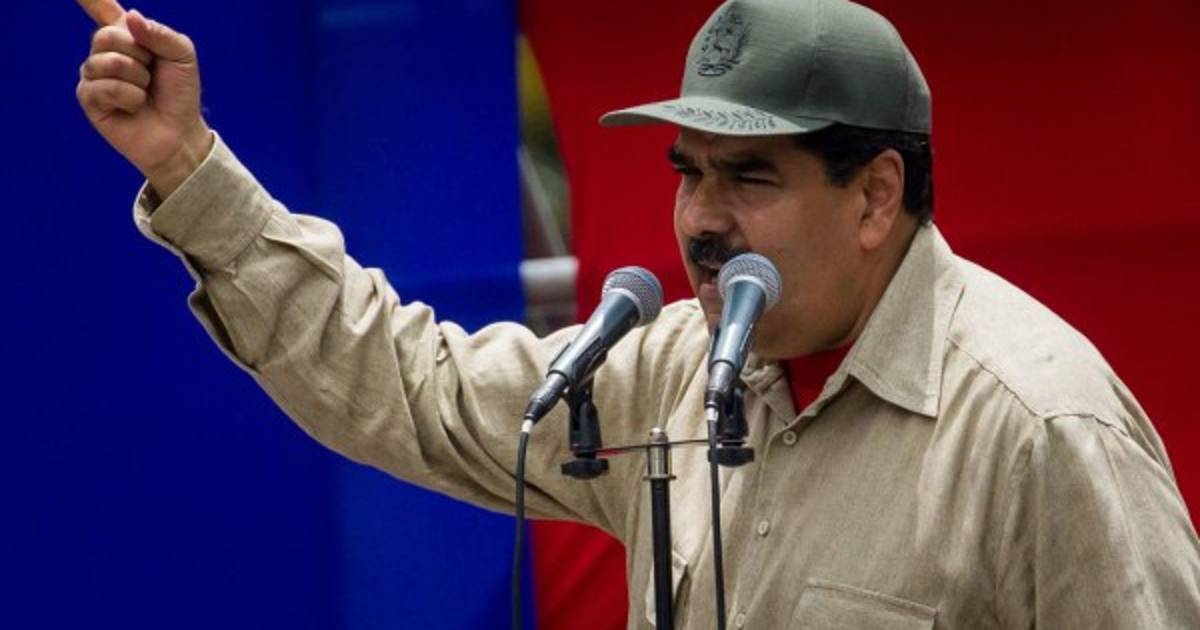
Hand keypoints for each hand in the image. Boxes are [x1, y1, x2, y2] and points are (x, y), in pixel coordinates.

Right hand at [76, 1, 211, 197]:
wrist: (179, 132)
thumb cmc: (180, 94)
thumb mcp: (182, 57)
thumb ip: (161, 33)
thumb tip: (130, 17)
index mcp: (129, 37)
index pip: (104, 11)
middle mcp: (106, 53)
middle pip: (107, 35)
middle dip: (138, 54)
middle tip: (152, 72)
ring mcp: (94, 74)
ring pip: (106, 61)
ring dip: (136, 77)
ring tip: (145, 91)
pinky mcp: (89, 98)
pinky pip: (104, 86)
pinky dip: (129, 96)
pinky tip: (134, 106)